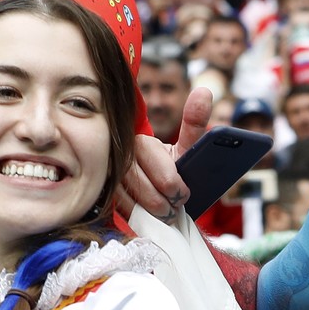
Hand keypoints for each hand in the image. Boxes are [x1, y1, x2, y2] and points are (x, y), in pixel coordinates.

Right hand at [112, 87, 213, 221]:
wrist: (158, 189)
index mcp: (141, 142)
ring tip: (166, 213)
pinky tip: (150, 217)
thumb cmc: (173, 168)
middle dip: (165, 202)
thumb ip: (194, 123)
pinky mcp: (104, 195)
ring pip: (132, 201)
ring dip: (154, 212)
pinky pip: (121, 211)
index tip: (184, 193)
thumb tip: (204, 92)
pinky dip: (139, 217)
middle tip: (176, 206)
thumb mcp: (187, 149)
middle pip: (144, 187)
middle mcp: (121, 156)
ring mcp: (109, 177)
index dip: (173, 184)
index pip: (159, 169)